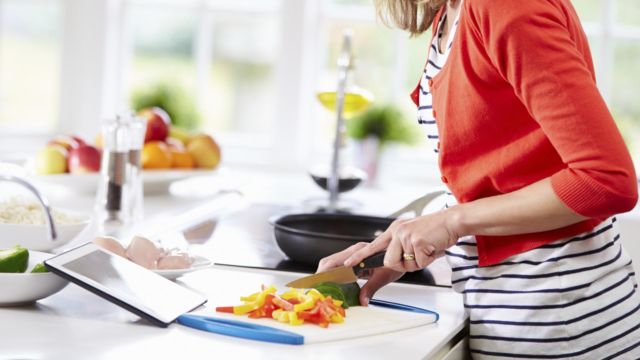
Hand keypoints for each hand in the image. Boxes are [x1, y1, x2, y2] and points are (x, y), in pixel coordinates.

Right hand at [317, 242, 403, 305]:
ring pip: (332, 264)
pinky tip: (332, 286)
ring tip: (320, 288)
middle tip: (315, 288)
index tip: (318, 282)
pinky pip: (339, 267)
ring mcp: (353, 255)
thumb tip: (362, 302)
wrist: (404, 254)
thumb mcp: (383, 276)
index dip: (325, 273)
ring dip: (326, 275)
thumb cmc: (395, 261)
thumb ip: (371, 289)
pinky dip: (333, 276)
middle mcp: (354, 252)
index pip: (335, 262)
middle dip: (321, 275)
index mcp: (359, 252)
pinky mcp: (354, 260)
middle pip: (329, 262)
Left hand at [344, 209, 459, 272]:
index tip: (348, 264)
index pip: (372, 246)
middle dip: (402, 265)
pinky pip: (419, 263)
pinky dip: (428, 260)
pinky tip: (432, 248)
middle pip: (388, 261)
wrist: (452, 222)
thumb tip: (398, 263)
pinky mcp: (417, 240)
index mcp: (394, 231)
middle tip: (416, 257)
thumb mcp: (412, 241)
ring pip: (405, 264)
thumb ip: (401, 252)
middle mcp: (397, 232)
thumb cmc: (434, 233)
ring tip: (426, 250)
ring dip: (418, 263)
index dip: (359, 257)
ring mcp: (406, 235)